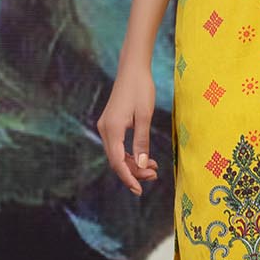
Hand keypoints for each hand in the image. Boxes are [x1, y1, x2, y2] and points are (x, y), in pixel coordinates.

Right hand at [96, 66, 158, 194]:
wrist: (132, 69)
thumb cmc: (141, 89)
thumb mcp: (145, 116)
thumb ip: (142, 142)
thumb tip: (141, 165)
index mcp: (112, 129)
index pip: (117, 161)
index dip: (128, 177)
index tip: (139, 190)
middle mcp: (105, 129)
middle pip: (116, 160)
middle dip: (134, 172)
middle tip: (154, 176)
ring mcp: (106, 127)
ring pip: (117, 154)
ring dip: (133, 164)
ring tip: (153, 169)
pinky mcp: (111, 124)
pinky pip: (118, 146)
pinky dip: (130, 154)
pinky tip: (145, 158)